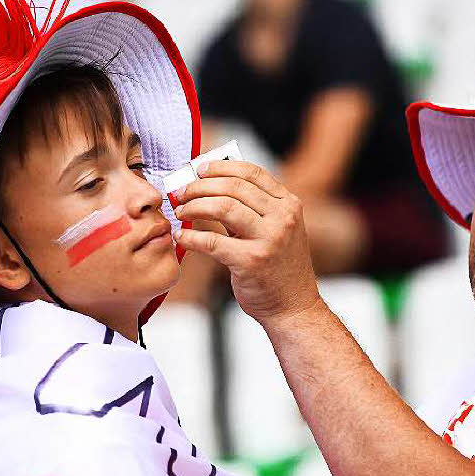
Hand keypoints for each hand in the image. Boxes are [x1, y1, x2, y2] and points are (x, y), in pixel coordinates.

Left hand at [173, 160, 320, 323]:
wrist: (293, 307)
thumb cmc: (279, 268)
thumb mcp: (276, 230)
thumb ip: (252, 208)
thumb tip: (213, 185)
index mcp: (289, 204)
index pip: (252, 173)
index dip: (221, 167)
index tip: (200, 170)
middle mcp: (282, 218)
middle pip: (233, 186)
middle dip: (200, 186)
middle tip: (182, 193)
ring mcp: (269, 239)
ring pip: (222, 207)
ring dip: (194, 206)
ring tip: (181, 212)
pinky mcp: (251, 261)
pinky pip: (212, 241)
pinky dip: (191, 237)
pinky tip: (182, 237)